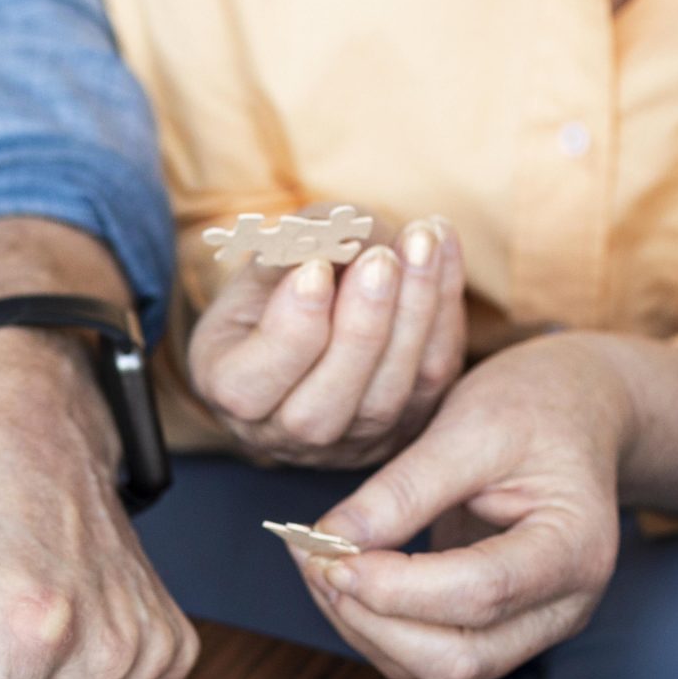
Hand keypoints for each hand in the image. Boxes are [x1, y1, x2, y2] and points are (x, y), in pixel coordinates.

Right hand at [189, 217, 464, 468]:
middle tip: (379, 259)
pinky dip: (444, 306)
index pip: (250, 387)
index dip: (290, 329)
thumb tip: (330, 239)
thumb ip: (286, 252)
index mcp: (233, 394)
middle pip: (322, 409)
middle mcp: (288, 434)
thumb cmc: (276, 288)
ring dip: (413, 313)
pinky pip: (433, 374)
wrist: (318, 318)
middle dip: (359, 329)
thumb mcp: (261, 266)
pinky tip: (443, 244)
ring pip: (387, 397)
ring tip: (421, 240)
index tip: (314, 267)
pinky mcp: (408, 423)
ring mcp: (352, 440)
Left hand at [296, 332, 629, 678]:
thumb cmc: (535, 407)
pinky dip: (376, 629)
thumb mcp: (471, 424)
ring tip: (321, 566)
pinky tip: (345, 579)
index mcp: (575, 549)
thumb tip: (331, 542)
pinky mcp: (497, 630)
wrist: (577, 414)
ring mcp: (533, 628)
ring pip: (439, 671)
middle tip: (317, 564)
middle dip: (376, 622)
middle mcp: (563, 606)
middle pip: (462, 659)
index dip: (397, 586)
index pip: (483, 592)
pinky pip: (428, 658)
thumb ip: (404, 488)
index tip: (332, 556)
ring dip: (367, 630)